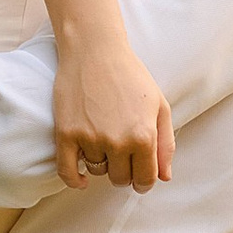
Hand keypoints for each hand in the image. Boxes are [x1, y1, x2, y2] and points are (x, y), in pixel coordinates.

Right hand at [52, 30, 173, 192]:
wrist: (95, 51)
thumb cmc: (131, 76)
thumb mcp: (159, 106)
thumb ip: (165, 144)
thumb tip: (164, 177)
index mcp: (144, 136)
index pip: (145, 180)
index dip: (144, 181)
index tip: (140, 175)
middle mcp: (117, 142)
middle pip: (120, 179)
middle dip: (124, 172)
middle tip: (122, 155)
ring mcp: (90, 139)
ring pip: (97, 171)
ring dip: (101, 163)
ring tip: (103, 141)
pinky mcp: (66, 134)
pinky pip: (67, 172)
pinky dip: (75, 180)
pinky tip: (82, 179)